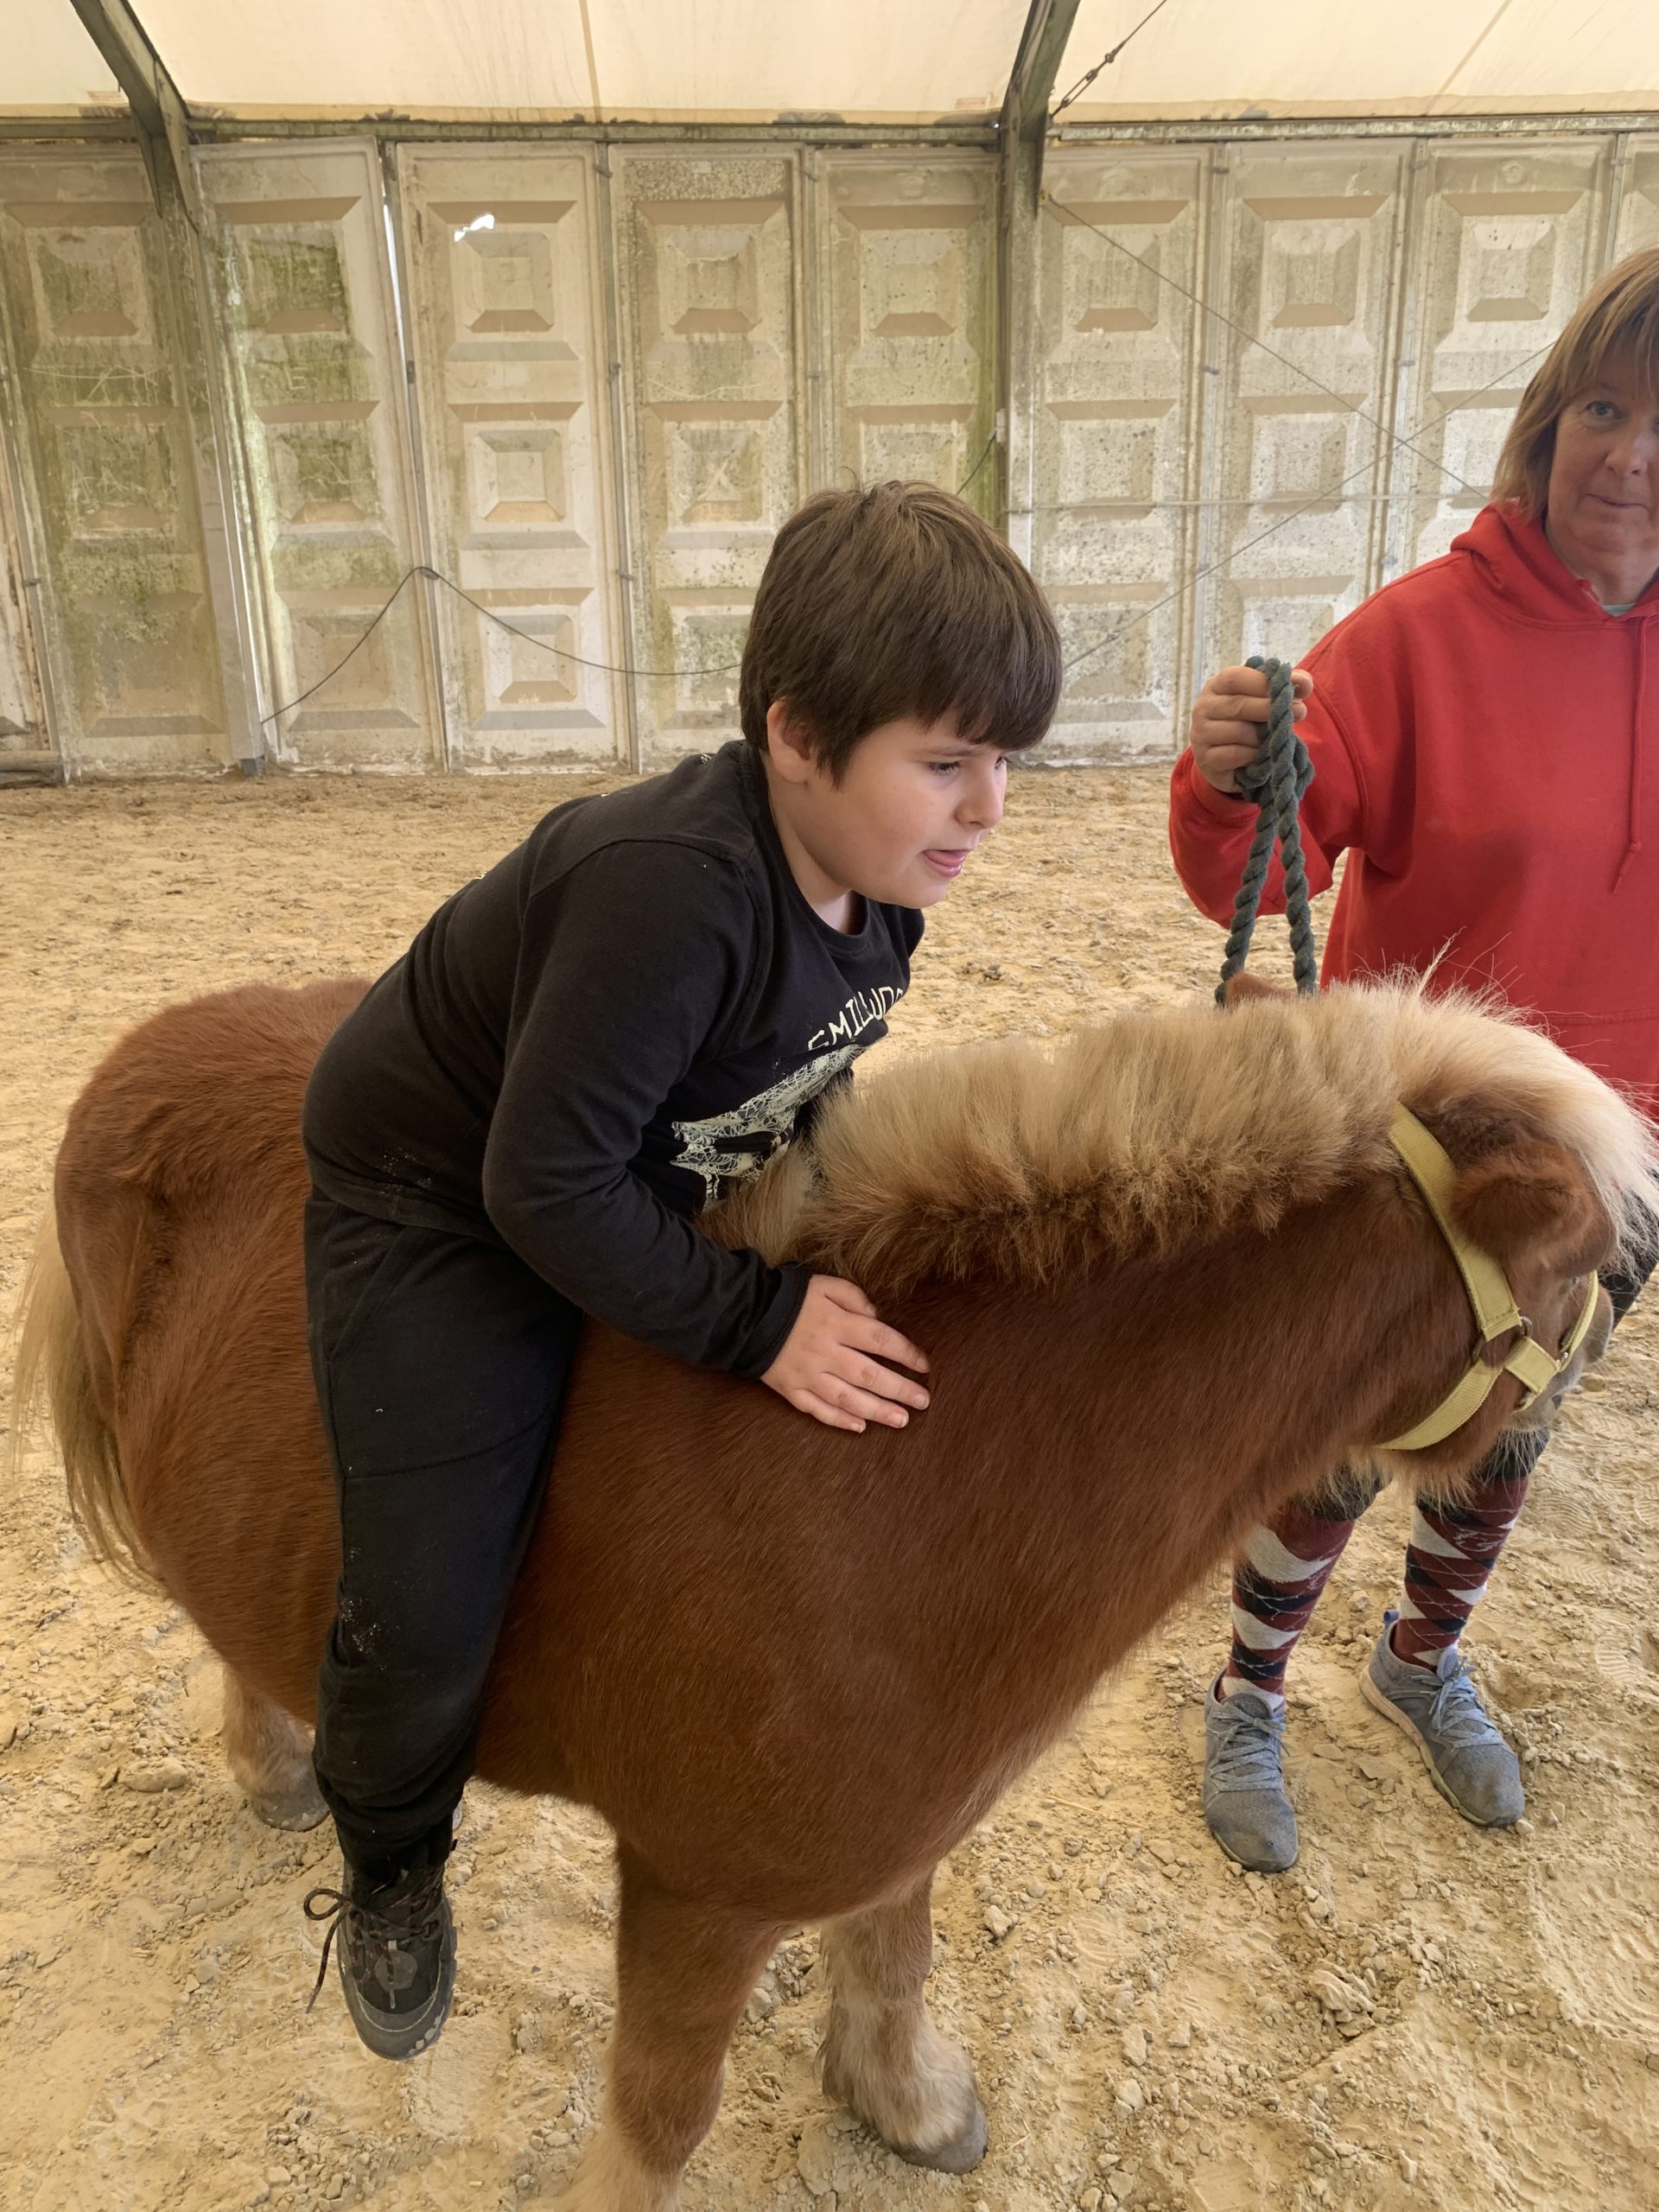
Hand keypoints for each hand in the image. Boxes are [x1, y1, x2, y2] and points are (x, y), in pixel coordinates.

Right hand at [762, 1276, 930, 1432]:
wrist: (744, 1314)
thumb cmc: (790, 1297)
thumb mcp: (823, 1284)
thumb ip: (853, 1296)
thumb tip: (876, 1317)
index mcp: (835, 1323)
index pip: (880, 1339)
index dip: (906, 1353)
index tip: (924, 1365)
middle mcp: (825, 1352)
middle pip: (869, 1374)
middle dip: (900, 1389)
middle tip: (923, 1401)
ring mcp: (807, 1374)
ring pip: (847, 1397)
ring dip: (877, 1410)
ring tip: (902, 1420)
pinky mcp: (790, 1389)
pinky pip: (816, 1409)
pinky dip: (839, 1420)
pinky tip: (860, 1427)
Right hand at [1190, 664, 1312, 794]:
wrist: (1227, 759)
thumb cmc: (1248, 721)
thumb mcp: (1265, 699)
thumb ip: (1286, 686)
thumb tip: (1305, 683)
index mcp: (1216, 686)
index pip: (1234, 678)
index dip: (1261, 682)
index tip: (1287, 689)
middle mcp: (1203, 708)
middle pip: (1238, 705)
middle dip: (1272, 709)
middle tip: (1300, 712)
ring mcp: (1201, 734)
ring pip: (1239, 732)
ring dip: (1264, 736)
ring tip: (1277, 738)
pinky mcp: (1206, 759)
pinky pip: (1235, 755)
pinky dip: (1253, 755)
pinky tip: (1262, 755)